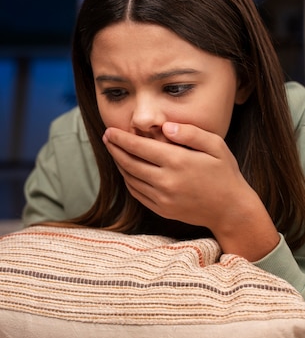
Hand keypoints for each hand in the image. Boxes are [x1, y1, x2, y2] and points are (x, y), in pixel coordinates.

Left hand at [103, 122, 278, 259]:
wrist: (231, 211)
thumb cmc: (225, 174)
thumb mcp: (216, 146)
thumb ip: (190, 133)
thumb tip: (165, 127)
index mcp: (177, 161)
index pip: (139, 147)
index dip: (121, 138)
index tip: (110, 131)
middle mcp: (166, 181)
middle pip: (129, 163)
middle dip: (114, 149)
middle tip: (106, 138)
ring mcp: (162, 198)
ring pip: (130, 179)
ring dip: (119, 164)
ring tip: (114, 152)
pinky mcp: (162, 210)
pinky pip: (137, 193)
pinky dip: (128, 180)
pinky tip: (127, 171)